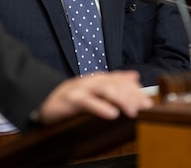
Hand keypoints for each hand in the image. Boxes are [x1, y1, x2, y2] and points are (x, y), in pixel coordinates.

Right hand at [35, 70, 152, 124]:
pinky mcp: (70, 99)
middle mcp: (91, 81)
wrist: (42, 99)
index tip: (148, 102)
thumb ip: (114, 82)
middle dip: (132, 95)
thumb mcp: (94, 89)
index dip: (136, 90)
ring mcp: (80, 89)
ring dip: (120, 99)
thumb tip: (134, 77)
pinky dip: (100, 107)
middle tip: (145, 107)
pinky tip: (112, 114)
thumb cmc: (70, 97)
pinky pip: (87, 101)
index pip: (121, 80)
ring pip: (104, 89)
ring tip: (132, 111)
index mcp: (98, 79)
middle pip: (116, 83)